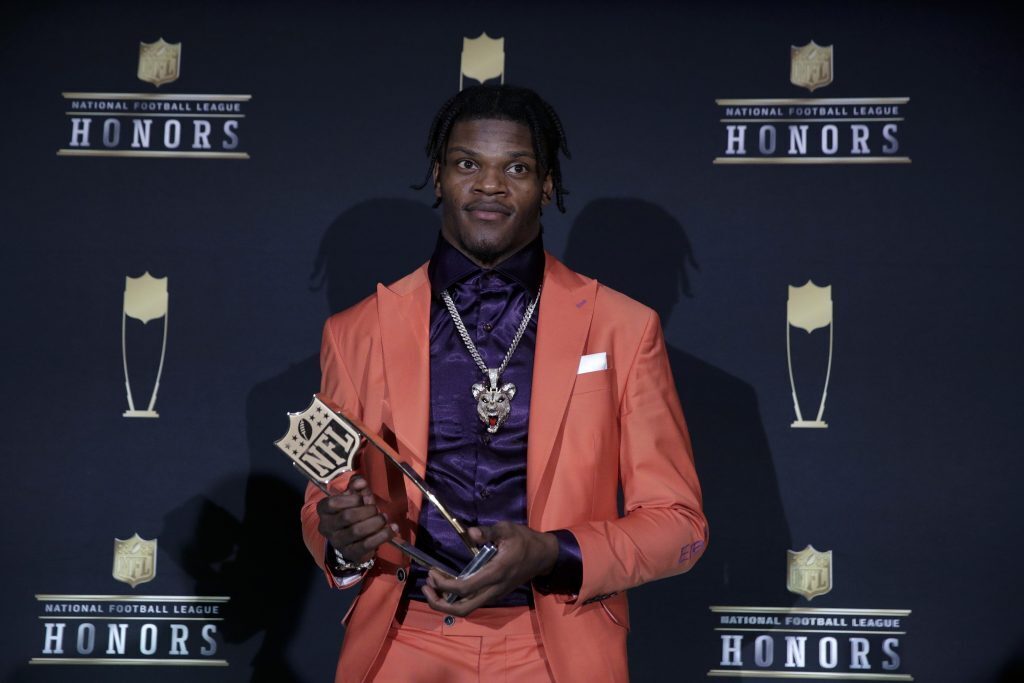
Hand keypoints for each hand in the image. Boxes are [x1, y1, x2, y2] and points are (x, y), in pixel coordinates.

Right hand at [316, 475, 395, 563]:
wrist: (354, 537)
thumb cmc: (354, 510)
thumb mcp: (354, 494)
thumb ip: (357, 484)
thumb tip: (360, 482)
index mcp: (324, 510)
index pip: (333, 503)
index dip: (352, 499)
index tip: (364, 499)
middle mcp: (326, 527)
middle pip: (347, 516)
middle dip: (367, 511)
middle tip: (376, 509)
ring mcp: (337, 542)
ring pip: (357, 531)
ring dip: (376, 522)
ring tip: (384, 518)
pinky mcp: (350, 553)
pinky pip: (367, 545)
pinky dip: (383, 535)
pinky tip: (392, 529)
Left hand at [422, 522, 558, 615]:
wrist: (543, 556)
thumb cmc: (524, 541)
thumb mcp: (507, 530)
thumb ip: (488, 532)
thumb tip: (471, 533)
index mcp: (495, 573)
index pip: (464, 588)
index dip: (444, 585)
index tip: (432, 573)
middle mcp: (493, 589)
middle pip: (462, 609)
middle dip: (439, 603)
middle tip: (426, 587)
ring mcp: (494, 594)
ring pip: (466, 609)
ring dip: (446, 603)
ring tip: (432, 587)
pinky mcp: (494, 594)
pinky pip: (471, 603)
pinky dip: (455, 599)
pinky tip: (447, 585)